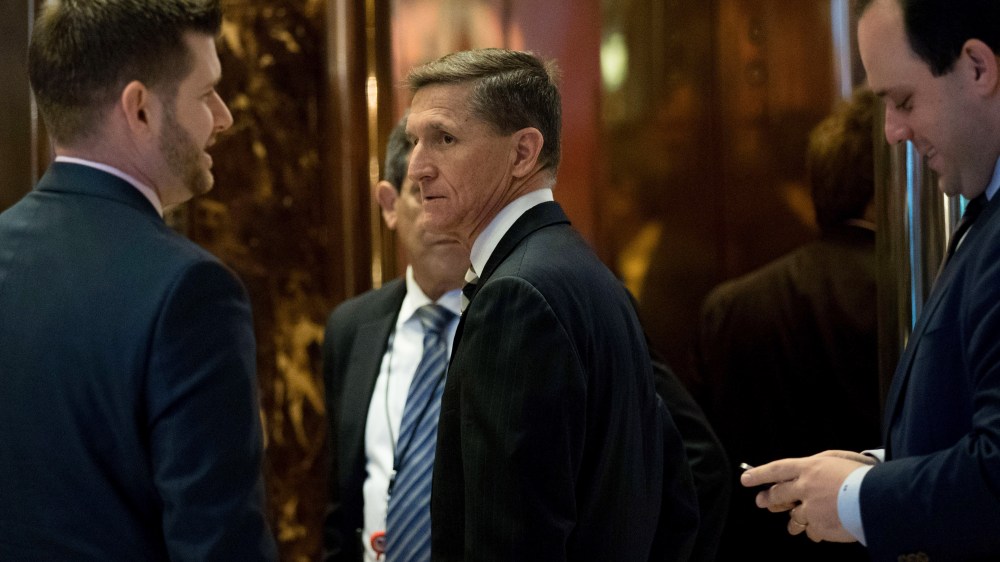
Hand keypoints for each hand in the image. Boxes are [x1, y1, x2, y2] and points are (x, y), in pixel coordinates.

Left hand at [740, 453, 862, 542]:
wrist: (878, 499)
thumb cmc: (863, 475)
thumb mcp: (839, 459)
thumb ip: (819, 465)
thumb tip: (807, 471)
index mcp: (809, 468)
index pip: (776, 469)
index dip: (759, 474)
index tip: (746, 479)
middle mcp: (804, 487)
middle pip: (778, 494)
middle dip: (768, 499)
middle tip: (762, 502)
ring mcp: (810, 509)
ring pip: (793, 517)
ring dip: (793, 521)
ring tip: (795, 523)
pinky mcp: (819, 527)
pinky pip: (811, 531)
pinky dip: (815, 531)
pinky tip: (823, 528)